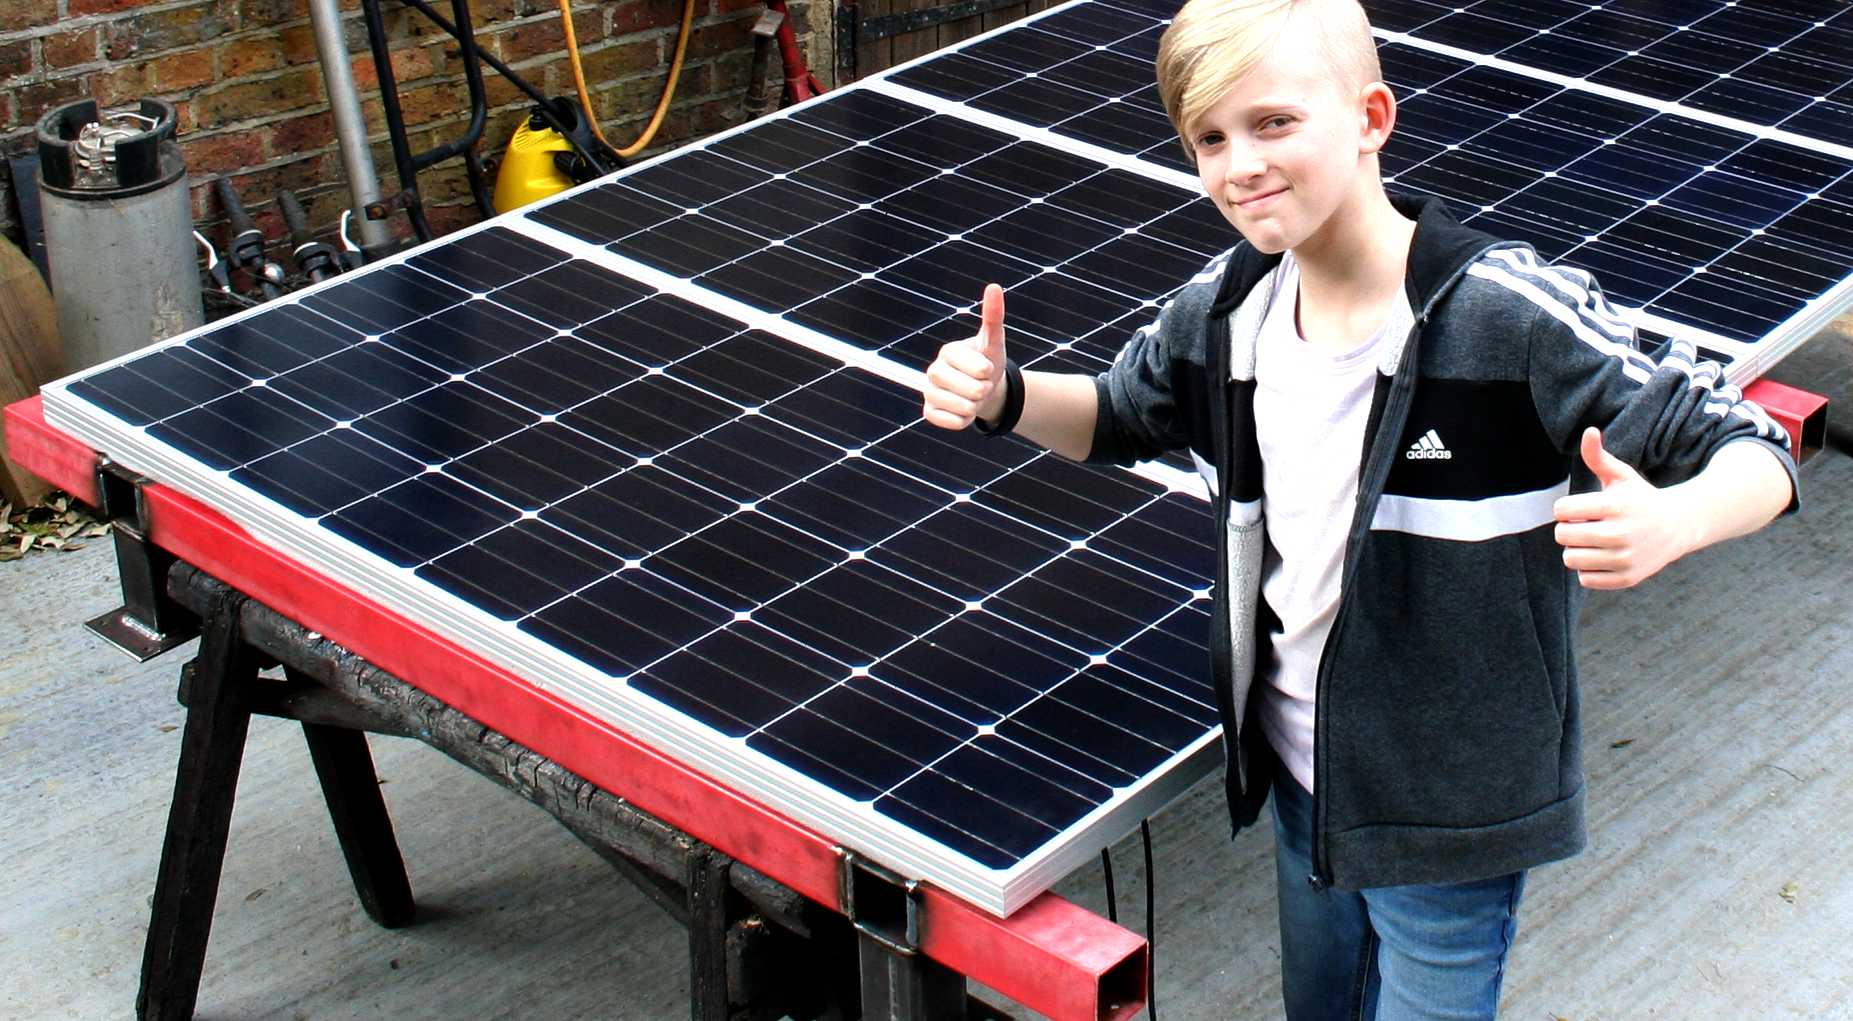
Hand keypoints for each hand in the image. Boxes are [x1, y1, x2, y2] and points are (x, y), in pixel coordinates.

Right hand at [923, 284, 1006, 429]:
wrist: (984, 389)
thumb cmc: (988, 361)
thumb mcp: (994, 341)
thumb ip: (993, 315)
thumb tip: (994, 286)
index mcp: (948, 351)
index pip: (968, 363)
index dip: (983, 369)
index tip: (987, 368)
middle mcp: (933, 371)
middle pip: (965, 388)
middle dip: (982, 390)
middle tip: (982, 385)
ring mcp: (929, 392)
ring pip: (959, 406)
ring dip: (975, 406)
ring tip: (974, 397)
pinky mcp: (929, 412)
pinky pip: (949, 422)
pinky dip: (963, 420)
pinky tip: (965, 411)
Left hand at [1553, 427, 1693, 589]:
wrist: (1679, 526)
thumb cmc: (1641, 498)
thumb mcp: (1622, 476)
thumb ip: (1599, 457)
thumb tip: (1589, 431)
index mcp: (1614, 506)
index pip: (1561, 511)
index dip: (1566, 508)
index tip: (1580, 508)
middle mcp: (1619, 533)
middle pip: (1562, 536)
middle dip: (1569, 529)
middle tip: (1587, 525)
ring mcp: (1624, 558)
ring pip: (1571, 559)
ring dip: (1577, 550)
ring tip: (1595, 542)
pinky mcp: (1627, 578)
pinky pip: (1585, 579)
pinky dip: (1590, 570)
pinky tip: (1605, 557)